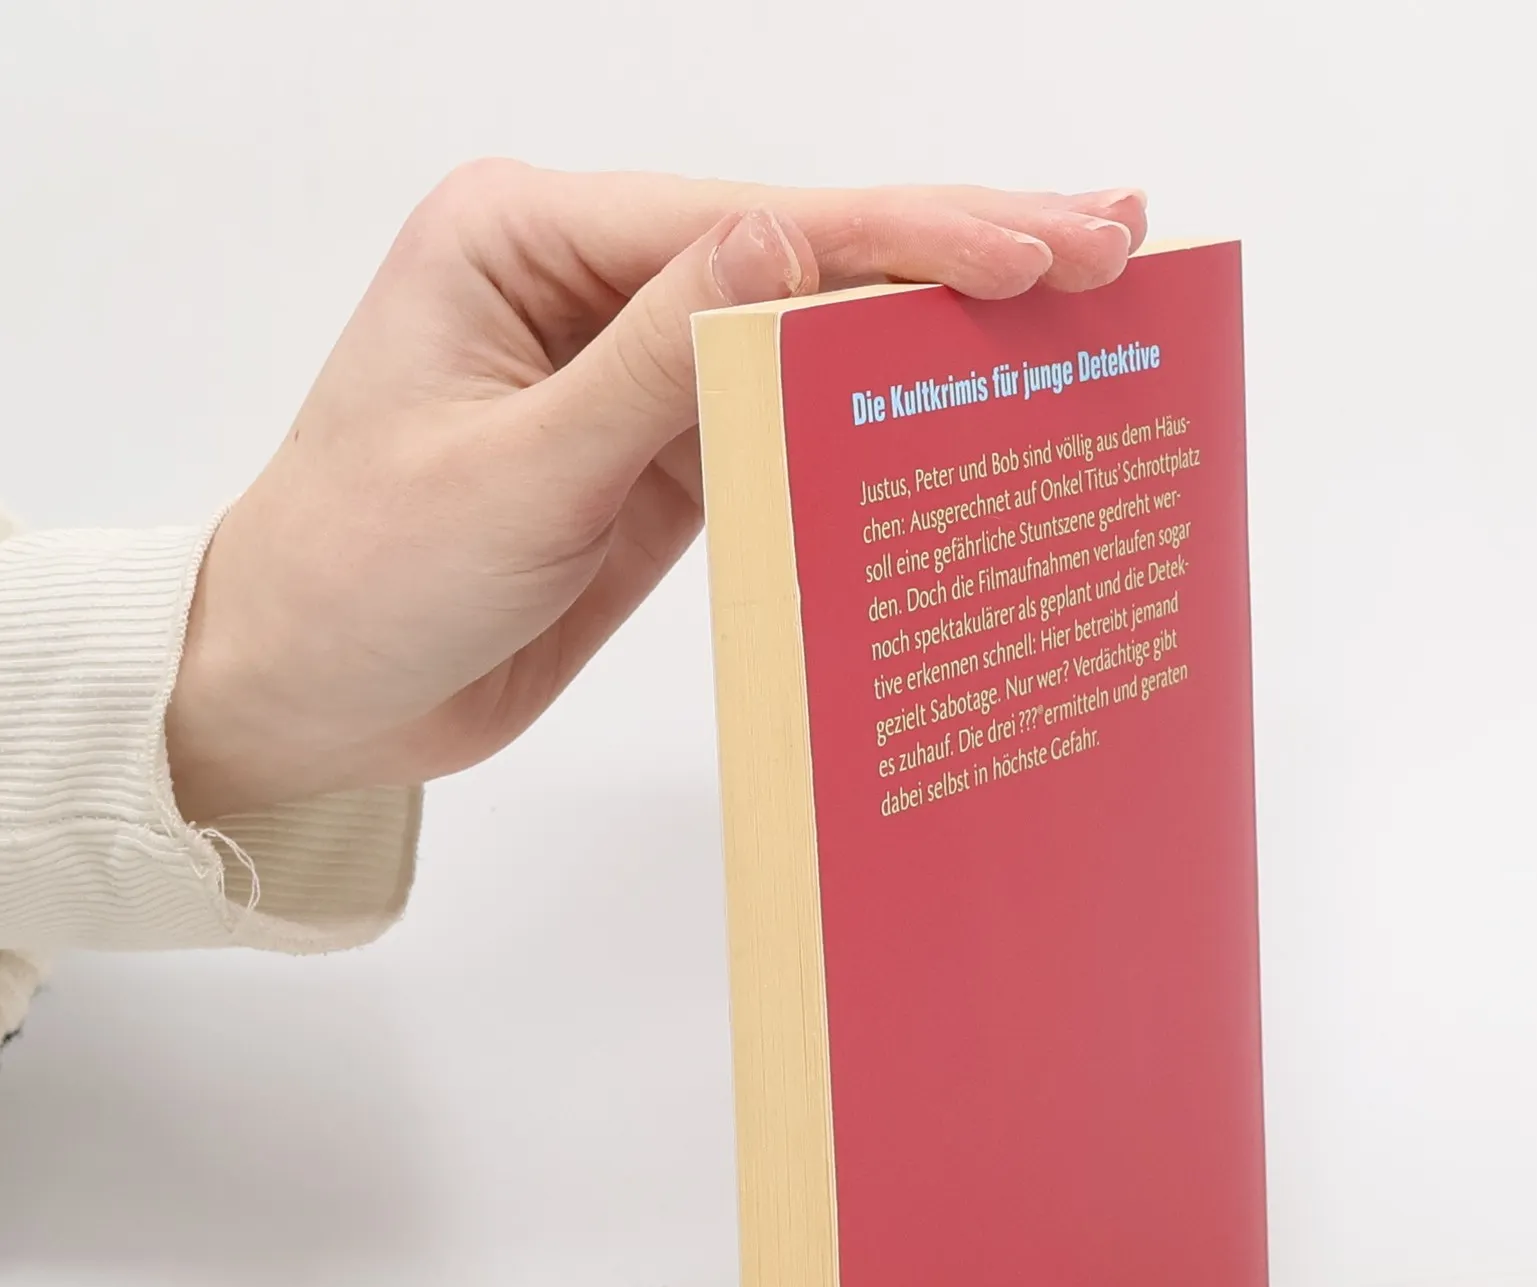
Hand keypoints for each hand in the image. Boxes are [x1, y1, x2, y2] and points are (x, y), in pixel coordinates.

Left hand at [165, 163, 1146, 820]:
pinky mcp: (662, 455)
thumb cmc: (360, 577)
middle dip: (954, 245)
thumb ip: (655, 362)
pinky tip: (966, 396)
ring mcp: (634, 368)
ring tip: (1076, 291)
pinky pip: (787, 419)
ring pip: (810, 330)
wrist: (309, 697)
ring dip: (937, 321)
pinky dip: (877, 412)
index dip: (902, 237)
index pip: (750, 224)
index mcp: (529, 239)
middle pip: (799, 252)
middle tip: (1112, 235)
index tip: (1035, 251)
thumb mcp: (509, 472)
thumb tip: (789, 242)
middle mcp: (590, 280)